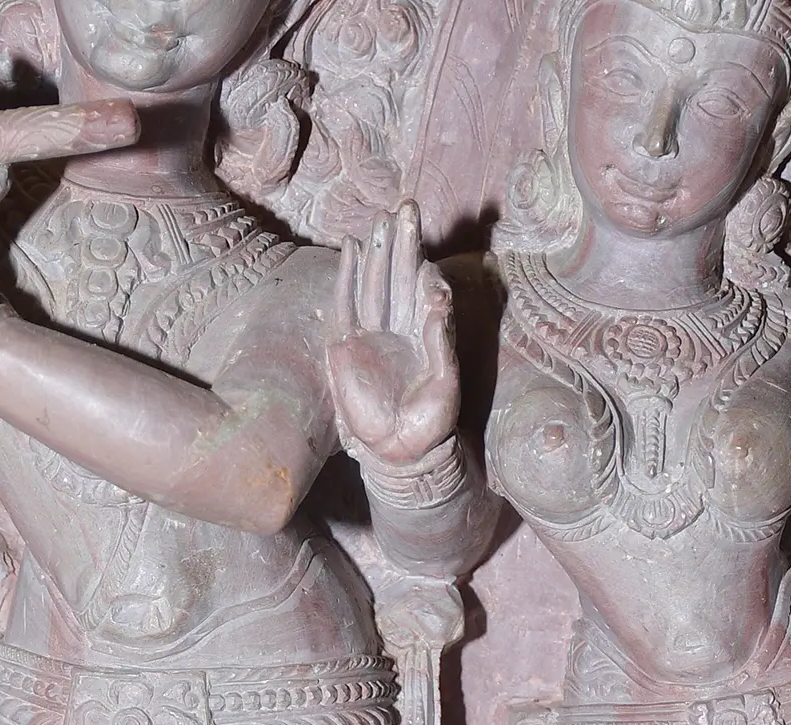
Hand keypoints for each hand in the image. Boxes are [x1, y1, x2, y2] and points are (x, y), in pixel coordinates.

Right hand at [329, 202, 459, 467]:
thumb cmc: (431, 422)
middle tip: (407, 205)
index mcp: (423, 332)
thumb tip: (436, 294)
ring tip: (380, 220)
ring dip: (376, 253)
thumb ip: (440, 338)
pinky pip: (345, 305)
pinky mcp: (346, 348)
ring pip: (373, 284)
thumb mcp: (445, 380)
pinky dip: (347, 277)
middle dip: (402, 242)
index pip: (422, 286)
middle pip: (398, 276)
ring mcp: (370, 335)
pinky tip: (352, 249)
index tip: (424, 234)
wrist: (400, 453)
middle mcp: (396, 328)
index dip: (422, 259)